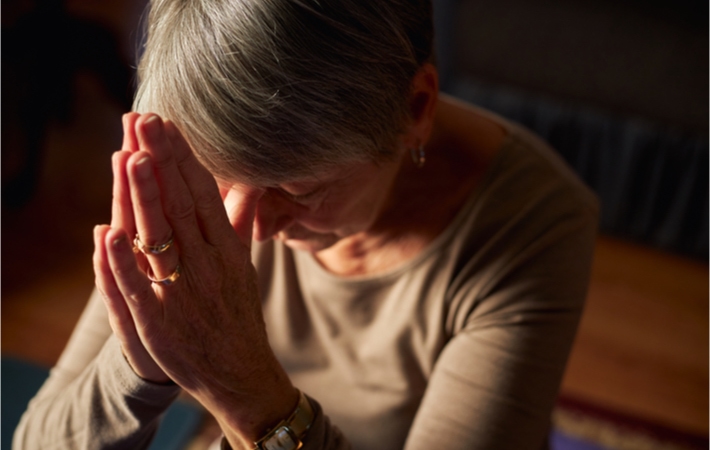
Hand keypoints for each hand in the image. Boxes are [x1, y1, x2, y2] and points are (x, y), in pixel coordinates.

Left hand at [94, 114, 297, 447]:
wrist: (239, 373)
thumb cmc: (238, 315)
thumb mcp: (245, 266)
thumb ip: (241, 223)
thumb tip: (249, 183)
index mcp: (228, 251)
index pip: (204, 196)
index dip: (184, 159)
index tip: (168, 125)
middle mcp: (207, 267)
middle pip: (181, 207)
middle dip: (162, 162)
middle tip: (145, 122)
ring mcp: (182, 294)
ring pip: (161, 239)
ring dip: (146, 198)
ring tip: (133, 156)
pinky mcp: (159, 323)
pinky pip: (138, 287)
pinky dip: (123, 260)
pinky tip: (108, 230)